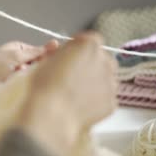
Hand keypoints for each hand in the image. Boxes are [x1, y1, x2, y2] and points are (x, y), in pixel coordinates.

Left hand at [0, 40, 58, 114]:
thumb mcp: (15, 56)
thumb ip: (36, 52)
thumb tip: (56, 43)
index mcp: (15, 50)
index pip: (36, 51)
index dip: (44, 55)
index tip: (56, 61)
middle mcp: (15, 63)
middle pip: (35, 65)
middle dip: (39, 69)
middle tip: (44, 73)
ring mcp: (13, 78)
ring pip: (31, 78)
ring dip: (32, 80)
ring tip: (31, 83)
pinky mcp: (12, 92)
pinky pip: (25, 89)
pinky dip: (27, 90)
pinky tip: (30, 92)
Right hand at [17, 32, 117, 155]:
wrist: (50, 116)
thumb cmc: (43, 86)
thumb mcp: (45, 60)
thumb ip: (60, 53)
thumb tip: (63, 56)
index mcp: (88, 44)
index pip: (90, 39)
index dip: (78, 47)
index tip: (70, 55)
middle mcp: (105, 61)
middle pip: (101, 58)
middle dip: (89, 64)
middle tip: (71, 75)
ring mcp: (111, 83)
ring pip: (105, 78)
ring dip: (94, 81)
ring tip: (74, 92)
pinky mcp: (112, 103)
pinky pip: (105, 97)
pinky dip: (96, 99)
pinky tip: (79, 105)